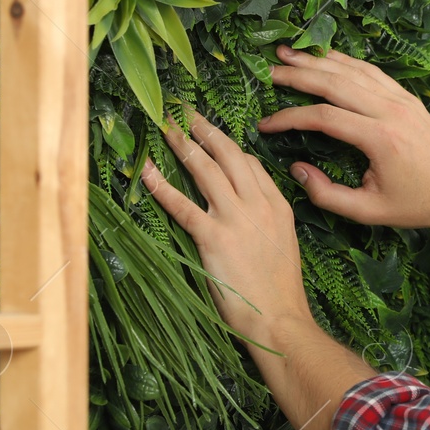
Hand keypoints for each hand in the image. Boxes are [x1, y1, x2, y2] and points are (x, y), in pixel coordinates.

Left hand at [139, 108, 312, 348]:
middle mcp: (257, 204)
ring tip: (164, 126)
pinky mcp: (213, 237)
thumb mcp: (283, 245)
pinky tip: (146, 172)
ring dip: (181, 144)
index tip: (209, 138)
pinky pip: (182, 204)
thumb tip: (247, 213)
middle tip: (183, 111)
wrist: (279, 318)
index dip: (227, 147)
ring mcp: (235, 218)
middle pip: (228, 154)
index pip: (251, 164)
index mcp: (277, 205)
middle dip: (203, 129)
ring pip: (205, 169)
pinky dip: (161, 186)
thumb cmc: (280, 291)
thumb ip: (267, 221)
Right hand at [259, 45, 429, 229]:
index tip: (265, 125)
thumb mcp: (370, 212)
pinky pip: (370, 71)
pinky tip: (324, 57)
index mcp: (381, 138)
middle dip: (297, 74)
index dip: (289, 118)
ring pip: (352, 70)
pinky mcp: (406, 96)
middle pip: (335, 82)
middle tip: (267, 71)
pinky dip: (344, 61)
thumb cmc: (418, 204)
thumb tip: (296, 170)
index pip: (324, 117)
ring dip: (317, 60)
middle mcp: (391, 111)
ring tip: (286, 53)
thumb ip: (327, 195)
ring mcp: (401, 99)